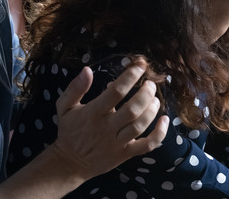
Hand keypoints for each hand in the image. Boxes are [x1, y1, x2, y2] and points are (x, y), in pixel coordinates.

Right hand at [49, 62, 169, 179]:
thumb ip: (75, 88)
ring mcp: (116, 142)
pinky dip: (159, 134)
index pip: (116, 92)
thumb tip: (87, 70)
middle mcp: (106, 128)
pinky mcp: (124, 154)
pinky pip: (146, 146)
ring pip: (140, 126)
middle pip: (132, 109)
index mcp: (93, 113)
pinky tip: (165, 120)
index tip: (140, 66)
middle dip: (145, 93)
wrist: (69, 163)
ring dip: (152, 110)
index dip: (130, 76)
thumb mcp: (64, 106)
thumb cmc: (69, 130)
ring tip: (155, 98)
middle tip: (150, 83)